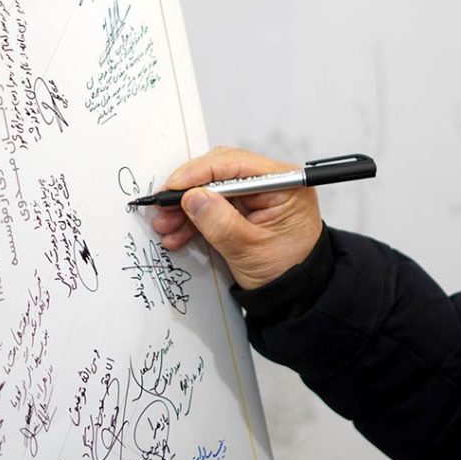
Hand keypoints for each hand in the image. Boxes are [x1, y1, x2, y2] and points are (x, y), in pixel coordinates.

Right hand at [151, 146, 323, 289]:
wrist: (297, 295)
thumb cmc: (287, 271)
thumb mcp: (250, 250)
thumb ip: (220, 223)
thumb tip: (192, 197)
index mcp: (283, 183)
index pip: (235, 163)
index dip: (199, 173)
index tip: (172, 187)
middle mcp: (270, 182)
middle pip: (219, 172)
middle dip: (188, 192)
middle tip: (163, 209)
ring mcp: (256, 195)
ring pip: (212, 190)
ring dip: (186, 208)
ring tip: (166, 227)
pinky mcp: (244, 209)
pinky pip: (213, 206)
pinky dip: (194, 220)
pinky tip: (178, 235)